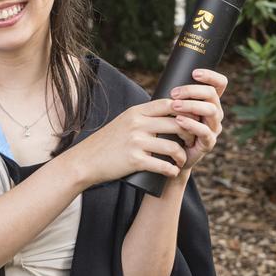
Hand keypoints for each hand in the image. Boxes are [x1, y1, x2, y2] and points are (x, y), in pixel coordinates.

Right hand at [72, 99, 188, 185]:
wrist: (85, 161)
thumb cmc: (106, 143)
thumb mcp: (123, 122)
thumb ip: (142, 117)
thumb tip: (167, 112)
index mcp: (135, 112)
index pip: (167, 104)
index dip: (184, 111)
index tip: (190, 121)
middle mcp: (137, 124)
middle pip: (176, 123)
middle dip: (189, 134)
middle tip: (190, 142)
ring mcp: (136, 142)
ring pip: (173, 146)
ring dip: (182, 156)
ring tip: (181, 160)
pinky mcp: (135, 160)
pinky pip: (163, 165)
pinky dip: (172, 170)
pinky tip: (172, 172)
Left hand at [169, 68, 224, 170]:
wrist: (170, 155)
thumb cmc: (170, 126)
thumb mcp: (173, 107)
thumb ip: (175, 94)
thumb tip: (167, 76)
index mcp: (209, 101)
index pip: (219, 84)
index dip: (211, 76)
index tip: (194, 73)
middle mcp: (215, 113)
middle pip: (212, 95)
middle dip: (192, 90)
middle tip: (174, 93)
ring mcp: (213, 128)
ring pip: (211, 110)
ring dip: (191, 105)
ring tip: (174, 106)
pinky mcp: (208, 143)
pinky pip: (204, 131)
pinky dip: (191, 124)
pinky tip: (179, 120)